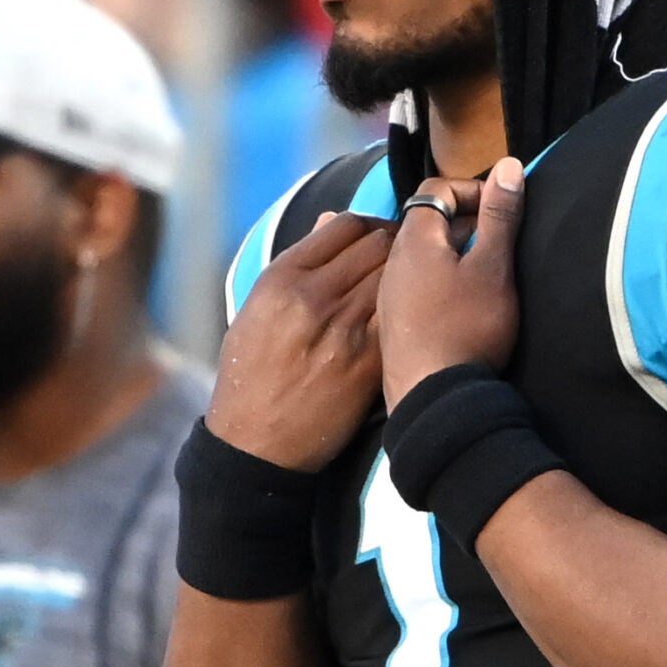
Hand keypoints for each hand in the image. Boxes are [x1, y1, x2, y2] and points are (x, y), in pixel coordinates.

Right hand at [207, 212, 392, 469]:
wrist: (256, 443)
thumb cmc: (251, 375)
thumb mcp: (255, 310)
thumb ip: (295, 265)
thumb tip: (331, 222)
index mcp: (281, 279)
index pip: (343, 224)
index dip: (369, 224)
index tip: (378, 234)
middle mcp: (312, 297)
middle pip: (377, 244)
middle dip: (397, 242)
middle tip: (406, 254)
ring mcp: (343, 330)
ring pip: (397, 277)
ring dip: (411, 274)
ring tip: (415, 281)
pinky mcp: (368, 363)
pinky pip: (402, 317)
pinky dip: (413, 309)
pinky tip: (415, 313)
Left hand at [380, 158, 525, 407]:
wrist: (433, 399)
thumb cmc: (467, 327)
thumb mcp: (493, 268)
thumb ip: (500, 216)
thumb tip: (507, 165)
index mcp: (412, 239)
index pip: (436, 190)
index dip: (473, 191)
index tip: (502, 212)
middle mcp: (391, 262)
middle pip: (428, 224)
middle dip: (467, 225)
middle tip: (499, 248)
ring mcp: (387, 295)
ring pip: (421, 258)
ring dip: (453, 257)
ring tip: (484, 280)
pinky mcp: (391, 325)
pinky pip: (415, 286)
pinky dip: (439, 283)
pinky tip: (460, 308)